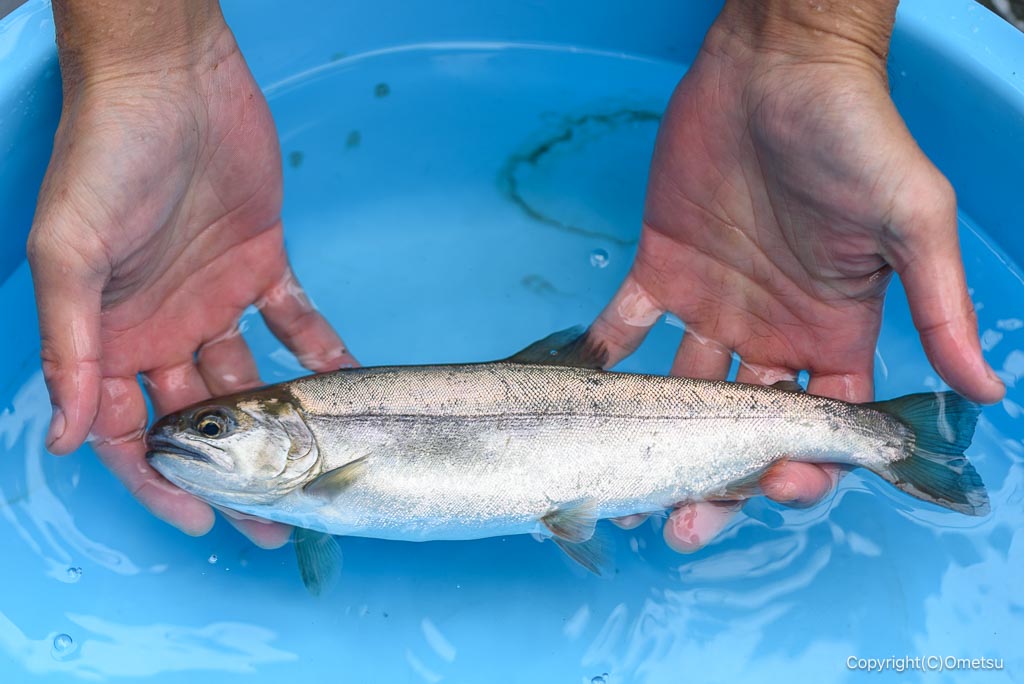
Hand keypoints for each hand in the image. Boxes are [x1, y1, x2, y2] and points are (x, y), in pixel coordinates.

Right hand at [29, 3, 354, 547]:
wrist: (172, 81)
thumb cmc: (107, 157)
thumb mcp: (70, 254)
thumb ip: (71, 344)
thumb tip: (67, 436)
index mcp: (112, 334)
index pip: (130, 431)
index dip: (160, 481)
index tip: (199, 522)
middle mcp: (164, 328)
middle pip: (200, 421)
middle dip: (233, 475)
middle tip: (275, 524)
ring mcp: (215, 299)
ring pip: (251, 382)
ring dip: (284, 427)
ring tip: (322, 472)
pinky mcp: (262, 265)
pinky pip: (296, 321)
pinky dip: (319, 353)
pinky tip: (346, 386)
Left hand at [590, 0, 1003, 550]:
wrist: (778, 66)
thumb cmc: (854, 135)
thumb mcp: (913, 221)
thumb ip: (938, 308)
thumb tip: (984, 393)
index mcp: (833, 332)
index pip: (817, 423)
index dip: (800, 468)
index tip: (774, 489)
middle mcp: (770, 331)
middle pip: (741, 427)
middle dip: (717, 481)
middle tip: (680, 527)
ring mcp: (712, 304)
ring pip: (679, 392)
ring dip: (651, 437)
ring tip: (620, 482)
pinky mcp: (660, 268)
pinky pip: (625, 326)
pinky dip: (602, 358)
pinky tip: (583, 391)